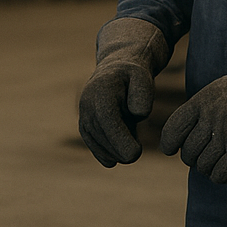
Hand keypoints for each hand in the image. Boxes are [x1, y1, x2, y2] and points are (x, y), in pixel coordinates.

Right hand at [77, 18, 169, 166]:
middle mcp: (87, 104)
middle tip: (138, 149)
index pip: (106, 121)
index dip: (120, 140)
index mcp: (101, 91)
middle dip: (122, 150)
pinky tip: (119, 153)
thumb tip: (137, 115)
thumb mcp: (143, 78)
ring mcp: (83, 117)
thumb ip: (143, 95)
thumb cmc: (133, 76)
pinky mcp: (85, 128)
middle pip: (103, 138)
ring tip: (130, 136)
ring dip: (119, 150)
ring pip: (100, 147)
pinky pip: (97, 149)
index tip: (137, 152)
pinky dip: (110, 154)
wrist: (117, 71)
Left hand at [160, 67, 226, 183]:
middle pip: (189, 152)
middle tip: (201, 156)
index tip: (171, 150)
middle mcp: (210, 118)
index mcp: (199, 103)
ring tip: (214, 163)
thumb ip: (196, 112)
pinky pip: (222, 172)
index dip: (168, 144)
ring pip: (203, 165)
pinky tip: (224, 171)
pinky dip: (219, 176)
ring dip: (207, 169)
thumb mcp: (212, 92)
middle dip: (192, 159)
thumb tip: (179, 137)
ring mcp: (226, 133)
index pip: (172, 130)